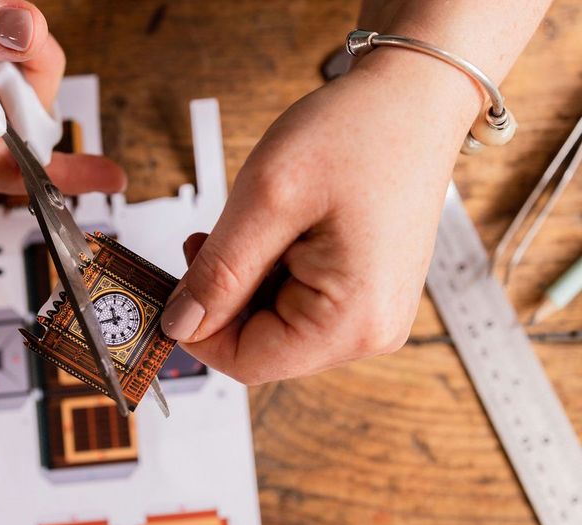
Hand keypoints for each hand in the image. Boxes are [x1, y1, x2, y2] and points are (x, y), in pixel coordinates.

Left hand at [160, 50, 480, 383]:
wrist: (417, 98)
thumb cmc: (362, 132)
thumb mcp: (268, 199)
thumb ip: (219, 272)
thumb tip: (182, 323)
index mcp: (354, 318)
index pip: (248, 362)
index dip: (198, 331)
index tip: (171, 290)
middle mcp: (372, 329)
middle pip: (263, 346)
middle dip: (223, 299)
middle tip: (205, 242)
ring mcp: (374, 313)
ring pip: (276, 325)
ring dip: (246, 282)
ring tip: (251, 224)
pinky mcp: (367, 293)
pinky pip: (300, 304)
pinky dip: (271, 273)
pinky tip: (275, 232)